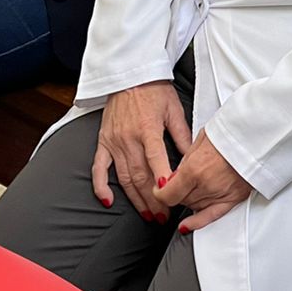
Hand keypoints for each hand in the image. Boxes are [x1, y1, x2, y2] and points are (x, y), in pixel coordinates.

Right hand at [92, 82, 192, 222]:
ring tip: (147, 215)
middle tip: (163, 216)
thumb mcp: (174, 109)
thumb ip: (182, 135)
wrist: (129, 74)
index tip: (172, 197)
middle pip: (141, 176)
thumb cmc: (154, 89)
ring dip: (135, 199)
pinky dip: (100, 185)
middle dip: (153, 200)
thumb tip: (193, 158)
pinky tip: (107, 200)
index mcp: (148, 129)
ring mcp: (114, 141)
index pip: (156, 161)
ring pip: (124, 177)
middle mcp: (129, 138)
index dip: (163, 181)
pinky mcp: (103, 141)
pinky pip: (98, 167)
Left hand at [155, 131, 252, 233]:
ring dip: (189, 198)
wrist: (259, 133)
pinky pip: (211, 216)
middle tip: (180, 180)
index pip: (167, 194)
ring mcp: (221, 193)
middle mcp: (206, 185)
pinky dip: (197, 222)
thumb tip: (176, 173)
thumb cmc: (234, 130)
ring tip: (194, 183)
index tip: (159, 189)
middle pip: (181, 199)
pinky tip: (186, 226)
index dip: (160, 192)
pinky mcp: (234, 197)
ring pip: (193, 206)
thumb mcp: (202, 138)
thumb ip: (186, 159)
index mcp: (195, 169)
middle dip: (177, 191)